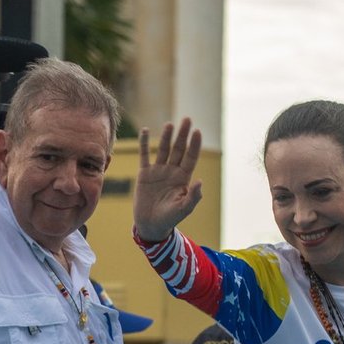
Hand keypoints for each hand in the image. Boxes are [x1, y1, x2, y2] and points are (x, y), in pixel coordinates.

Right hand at [134, 118, 205, 242]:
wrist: (151, 224)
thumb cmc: (170, 218)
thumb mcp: (183, 209)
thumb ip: (193, 196)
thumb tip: (200, 181)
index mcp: (183, 178)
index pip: (190, 157)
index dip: (194, 145)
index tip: (197, 132)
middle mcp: (172, 171)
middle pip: (178, 149)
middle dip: (182, 135)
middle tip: (187, 119)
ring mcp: (158, 171)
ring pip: (163, 149)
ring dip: (167, 137)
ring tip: (170, 124)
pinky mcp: (144, 173)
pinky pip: (145, 155)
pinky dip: (145, 143)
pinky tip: (146, 131)